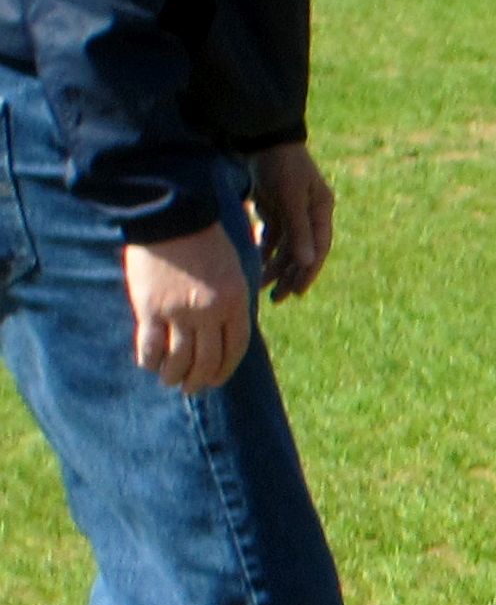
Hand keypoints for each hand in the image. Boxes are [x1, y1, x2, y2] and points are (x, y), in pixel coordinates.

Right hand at [123, 225, 250, 391]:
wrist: (170, 216)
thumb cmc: (203, 239)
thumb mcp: (232, 270)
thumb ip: (231, 300)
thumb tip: (227, 329)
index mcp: (236, 302)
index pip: (235, 348)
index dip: (224, 369)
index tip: (216, 379)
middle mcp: (210, 312)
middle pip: (207, 360)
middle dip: (200, 380)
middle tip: (192, 388)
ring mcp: (180, 312)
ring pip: (179, 359)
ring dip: (174, 376)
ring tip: (170, 381)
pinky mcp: (151, 308)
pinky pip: (150, 346)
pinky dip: (150, 360)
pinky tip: (149, 365)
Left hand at [247, 141, 334, 300]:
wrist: (262, 136)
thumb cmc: (281, 165)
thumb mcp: (291, 199)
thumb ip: (299, 232)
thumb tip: (307, 264)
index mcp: (321, 211)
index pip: (318, 249)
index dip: (308, 273)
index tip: (296, 293)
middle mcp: (309, 214)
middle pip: (301, 252)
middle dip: (289, 275)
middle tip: (277, 299)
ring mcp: (291, 211)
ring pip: (284, 246)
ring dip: (274, 266)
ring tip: (260, 286)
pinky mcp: (274, 206)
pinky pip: (271, 235)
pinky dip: (264, 249)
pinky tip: (255, 263)